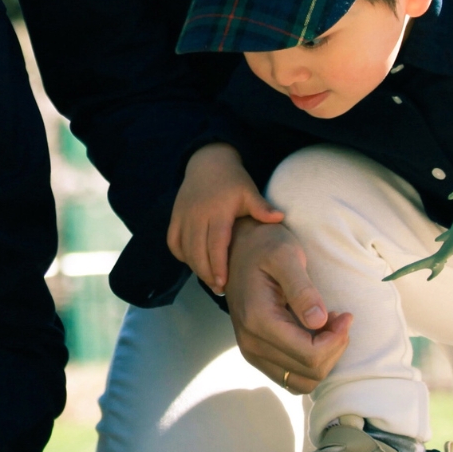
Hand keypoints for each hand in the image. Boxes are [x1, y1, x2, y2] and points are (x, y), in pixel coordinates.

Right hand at [168, 143, 285, 296]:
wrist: (208, 163)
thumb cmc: (234, 182)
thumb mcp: (250, 192)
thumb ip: (261, 208)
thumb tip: (279, 219)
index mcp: (217, 211)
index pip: (215, 243)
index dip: (218, 265)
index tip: (222, 283)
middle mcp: (196, 215)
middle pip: (197, 251)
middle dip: (206, 273)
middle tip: (218, 289)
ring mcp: (182, 216)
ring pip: (184, 249)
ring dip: (195, 267)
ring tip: (209, 280)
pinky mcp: (174, 217)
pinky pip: (173, 242)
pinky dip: (182, 255)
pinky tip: (194, 262)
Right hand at [224, 218, 351, 395]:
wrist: (237, 248)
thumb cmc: (265, 246)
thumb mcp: (287, 255)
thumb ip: (302, 289)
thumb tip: (319, 321)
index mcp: (258, 320)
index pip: (310, 355)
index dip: (336, 341)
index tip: (344, 315)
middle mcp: (251, 343)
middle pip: (309, 372)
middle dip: (333, 348)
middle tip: (338, 318)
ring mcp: (251, 352)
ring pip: (301, 381)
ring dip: (323, 359)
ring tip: (327, 328)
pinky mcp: (256, 354)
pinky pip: (290, 377)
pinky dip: (309, 362)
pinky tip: (314, 336)